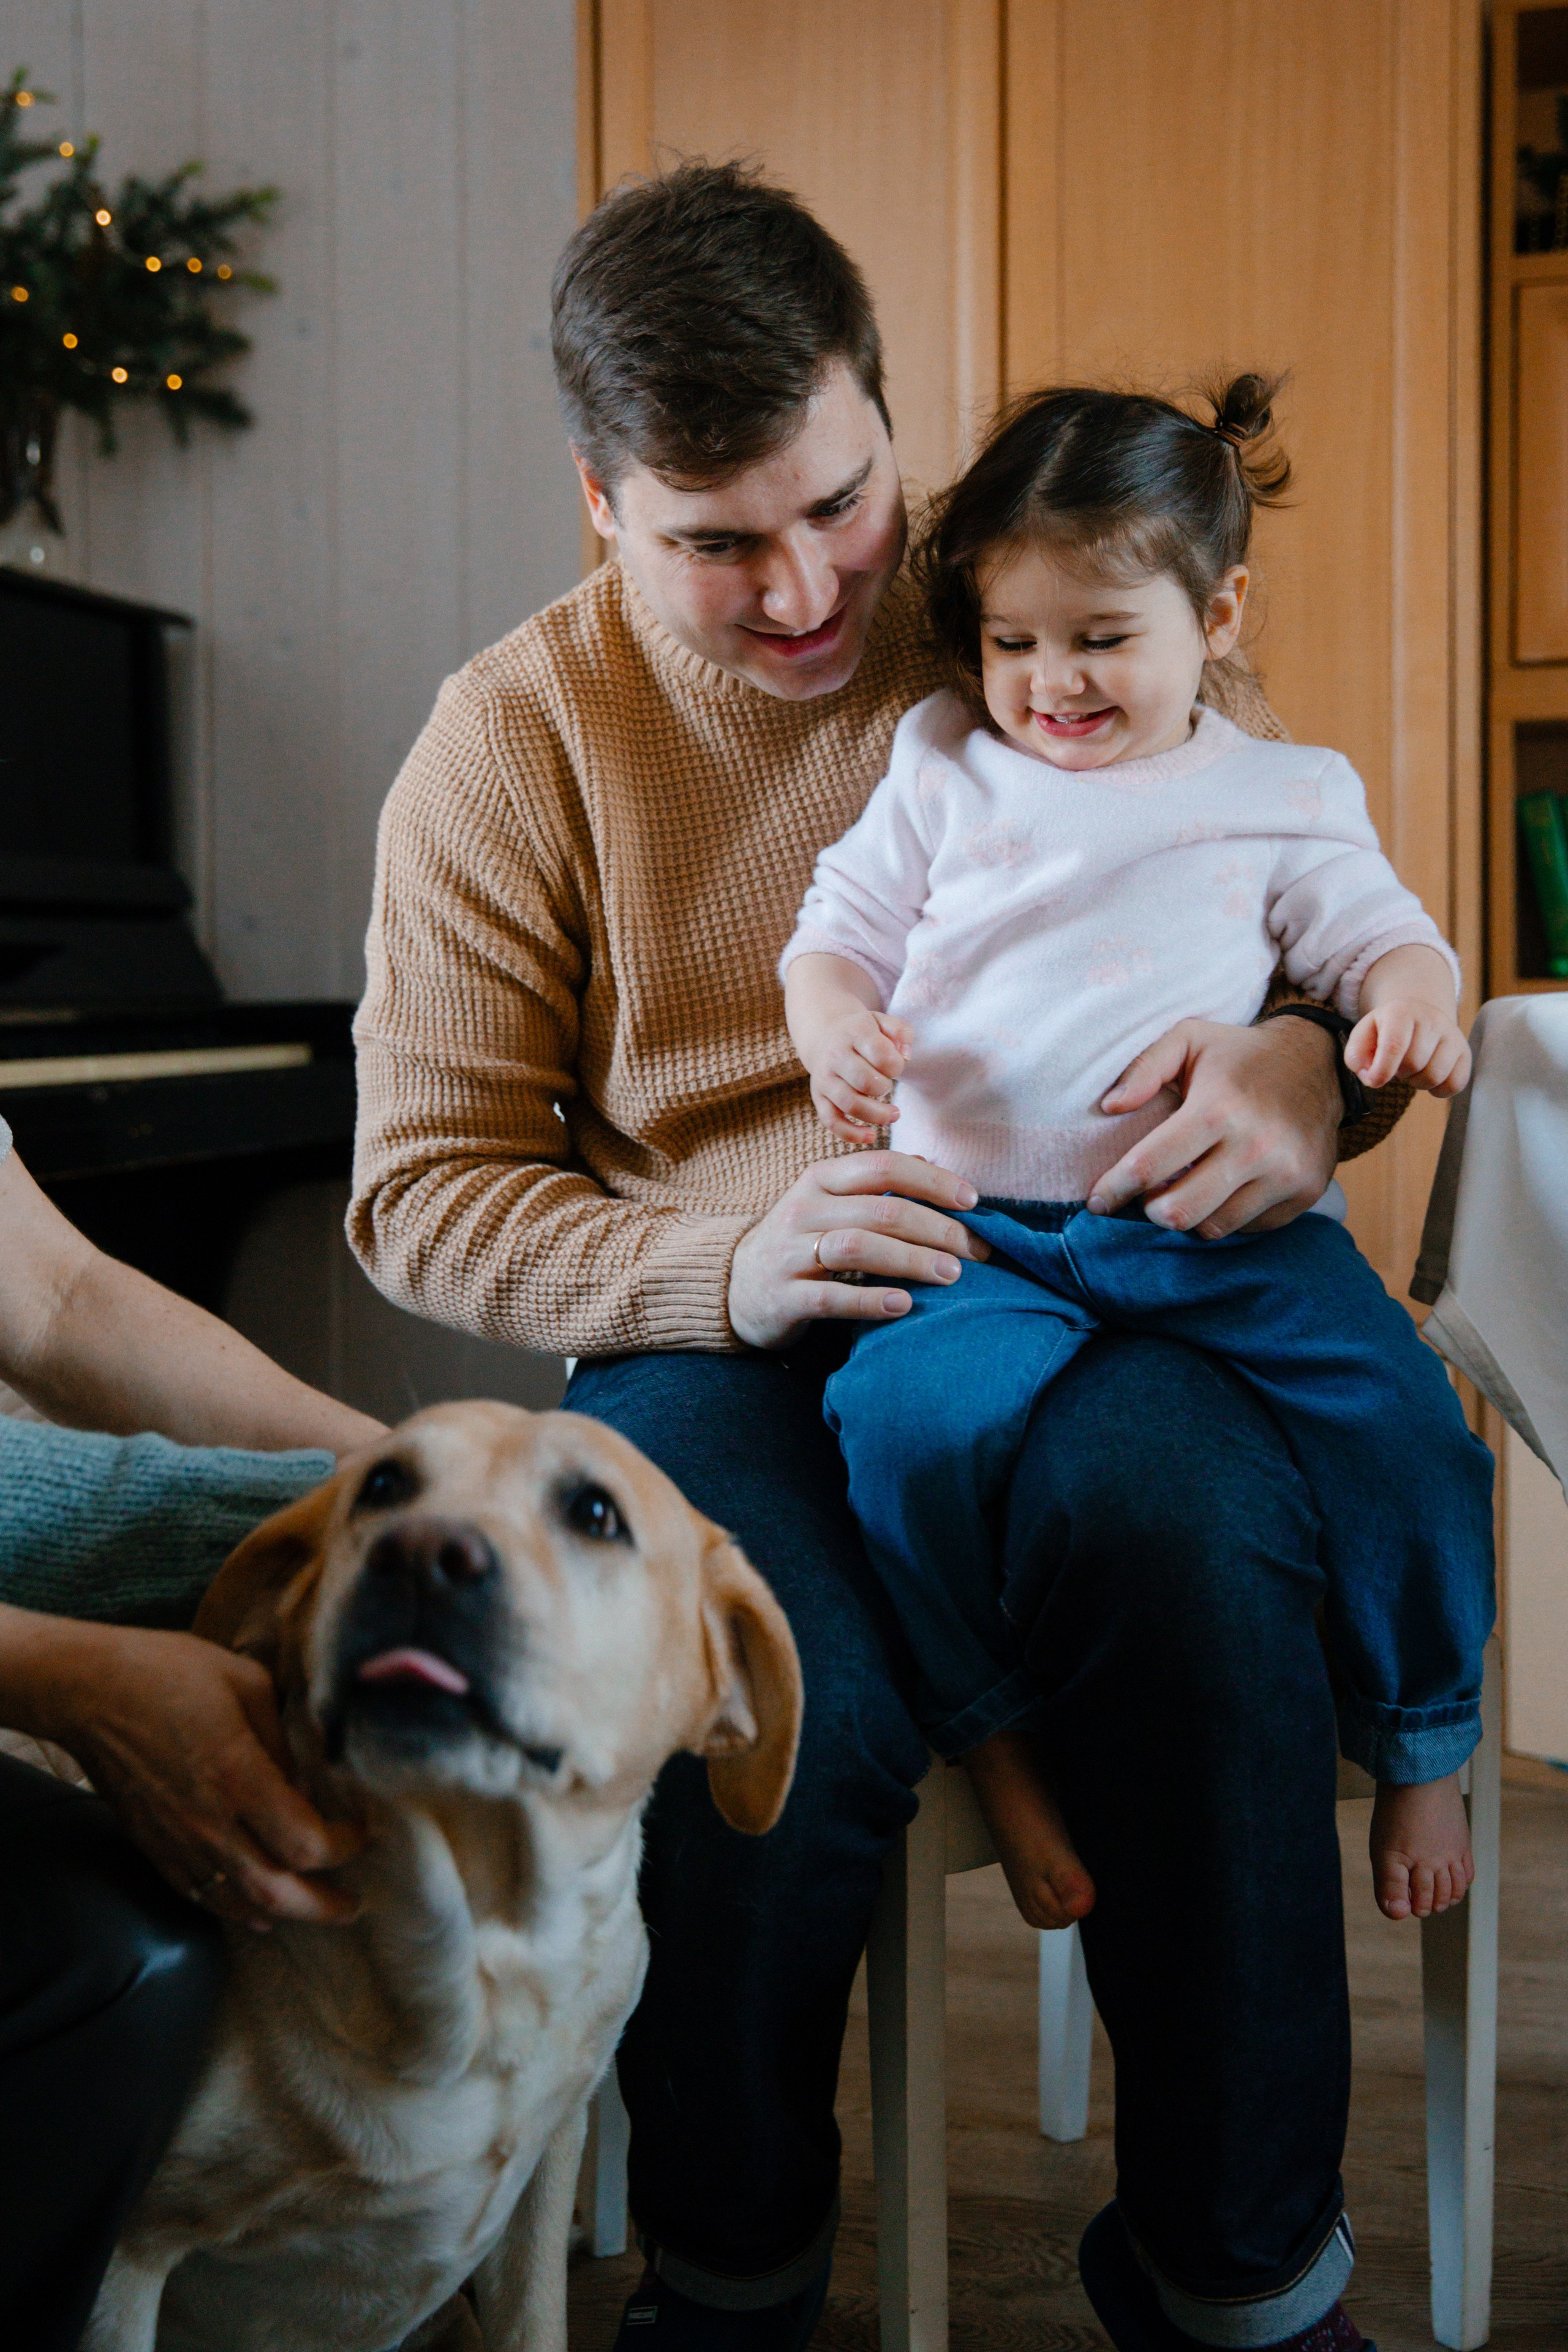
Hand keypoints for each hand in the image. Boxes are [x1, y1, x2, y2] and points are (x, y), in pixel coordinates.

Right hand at [32, 1620, 360, 1930]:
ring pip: (236, 1902)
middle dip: (321, 1906)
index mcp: (238, 1776)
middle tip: (352, 1905)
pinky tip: (252, 1913)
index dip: (343, 1846)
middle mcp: (208, 1820)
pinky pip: (196, 1894)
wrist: (87, 1689)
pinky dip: (231, 1910)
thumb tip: (302, 1779)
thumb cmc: (167, 1672)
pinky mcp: (150, 1844)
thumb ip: (282, 1736)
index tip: (360, 1832)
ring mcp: (176, 1839)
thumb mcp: (246, 1682)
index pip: (305, 1842)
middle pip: (275, 1891)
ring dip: (281, 1915)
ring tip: (314, 1913)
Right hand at [727, 1150, 990, 1349]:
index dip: (932, 1181)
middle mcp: (804, 1209)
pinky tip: (905, 1305)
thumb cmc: (799, 1243)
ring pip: (857, 1247)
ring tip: (950, 1274)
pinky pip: (832, 1297)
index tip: (973, 1202)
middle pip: (880, 1209)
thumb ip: (875, 1186)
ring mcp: (789, 1253)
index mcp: (820, 1179)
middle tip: (976, 1250)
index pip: (883, 1166)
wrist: (736, 1287)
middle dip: (936, 1228)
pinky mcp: (783, 1297)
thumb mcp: (830, 1204)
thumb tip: (933, 1165)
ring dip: (911, 1259)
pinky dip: (871, 1301)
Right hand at [805, 1010, 912, 1142]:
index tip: (896, 1066)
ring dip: (877, 1115)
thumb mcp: (883, 1021)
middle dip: (885, 1088)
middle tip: (890, 1087)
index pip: (881, 1054)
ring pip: (850, 1104)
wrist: (823, 1033)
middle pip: (865, 1082)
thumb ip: (901, 1032)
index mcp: (854, 1033)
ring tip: (893, 1114)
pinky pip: (831, 1121)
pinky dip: (851, 1134)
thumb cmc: (861, 1031)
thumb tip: (906, 1055)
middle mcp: (835, 1055)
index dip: (896, 1066)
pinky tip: (870, 1136)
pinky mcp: (818, 1097)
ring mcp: (824, 1078)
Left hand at [1087, 1015, 1340, 1237]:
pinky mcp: (1306, 1192)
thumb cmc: (1240, 1055)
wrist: (1319, 1064)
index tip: (1097, 1200)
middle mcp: (1255, 1146)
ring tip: (1183, 1190)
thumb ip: (1143, 1067)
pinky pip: (1247, 1227)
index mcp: (1218, 1108)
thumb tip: (1111, 1106)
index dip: (1113, 1190)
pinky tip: (1222, 1189)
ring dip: (1188, 1215)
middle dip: (1149, 1210)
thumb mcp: (1189, 1038)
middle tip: (1146, 1196)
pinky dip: (1225, 1215)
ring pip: (1212, 1228)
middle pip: (1177, 1212)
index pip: (1149, 1167)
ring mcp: (1285, 1174)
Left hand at [1346, 998, 1469, 1097]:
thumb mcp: (1364, 1034)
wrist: (1418, 1014)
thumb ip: (1356, 1055)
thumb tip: (1369, 1075)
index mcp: (1401, 1011)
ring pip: (1435, 1076)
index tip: (1374, 1081)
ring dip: (1417, 1082)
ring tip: (1412, 1068)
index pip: (1394, 1046)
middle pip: (1413, 1065)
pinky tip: (1429, 1076)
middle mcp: (1432, 1019)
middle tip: (1396, 1064)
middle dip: (1399, 1072)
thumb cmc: (1386, 1030)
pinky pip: (1455, 1084)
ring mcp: (1452, 1034)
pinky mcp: (1465, 1052)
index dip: (1381, 1071)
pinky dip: (1439, 1089)